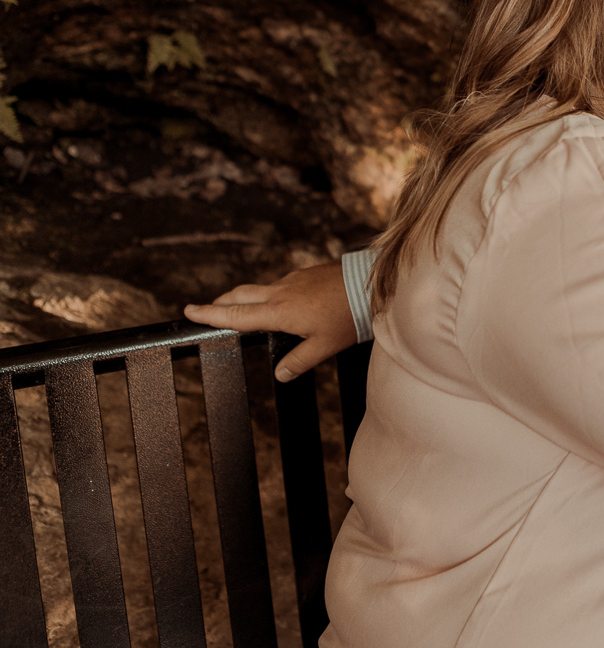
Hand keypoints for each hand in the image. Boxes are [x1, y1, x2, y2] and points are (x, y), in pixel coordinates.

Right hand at [184, 263, 357, 380]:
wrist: (371, 284)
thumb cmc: (349, 316)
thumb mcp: (324, 346)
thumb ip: (300, 361)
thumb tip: (280, 373)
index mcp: (279, 312)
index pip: (235, 315)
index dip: (209, 315)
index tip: (188, 312)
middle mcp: (280, 292)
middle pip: (239, 296)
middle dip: (219, 303)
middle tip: (204, 310)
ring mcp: (293, 280)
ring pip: (258, 288)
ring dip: (242, 297)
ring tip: (237, 308)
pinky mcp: (305, 273)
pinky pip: (278, 284)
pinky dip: (266, 293)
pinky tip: (276, 301)